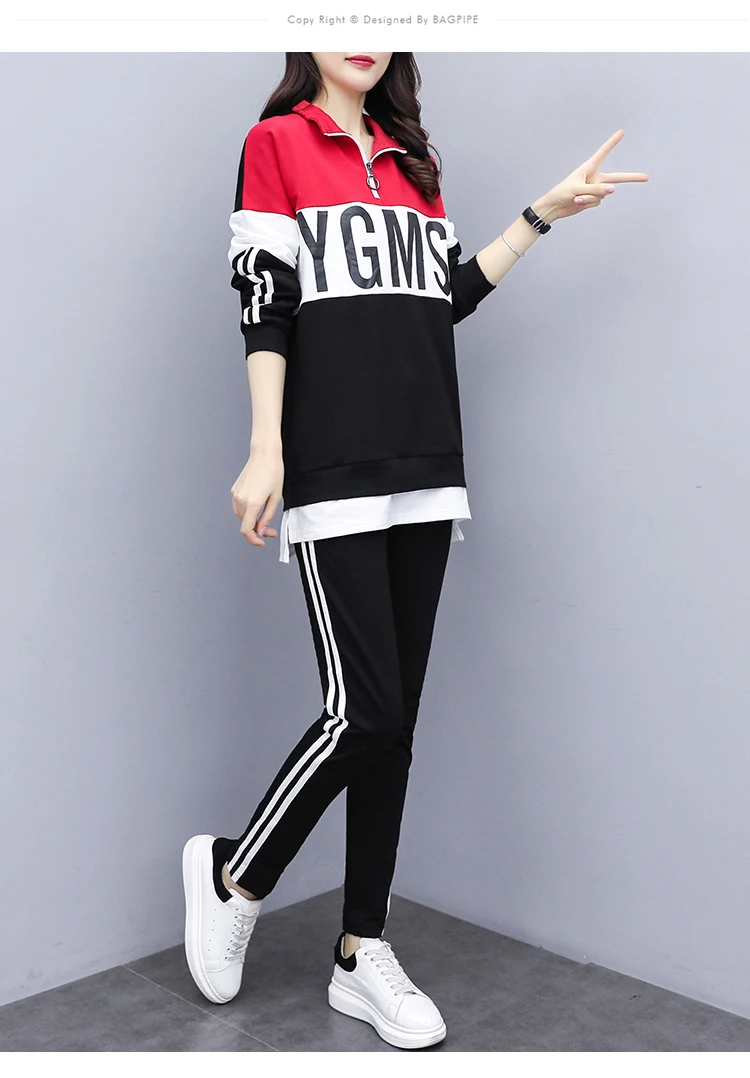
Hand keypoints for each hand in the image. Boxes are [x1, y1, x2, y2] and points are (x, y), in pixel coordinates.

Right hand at [230, 446, 283, 547]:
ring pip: (241, 517)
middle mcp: (241, 499)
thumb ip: (267, 517)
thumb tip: (261, 530)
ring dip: (251, 521)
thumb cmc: (273, 471)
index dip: (253, 540)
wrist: (264, 454)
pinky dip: (247, 512)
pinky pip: (239, 508)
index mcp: (252, 502)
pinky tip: (256, 507)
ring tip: (264, 517)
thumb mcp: (276, 497)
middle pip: (245, 524)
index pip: (246, 530)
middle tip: (269, 529)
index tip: (261, 542)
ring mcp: (236, 494)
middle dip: (257, 530)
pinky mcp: (234, 490)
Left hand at [533, 129, 648, 221]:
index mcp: (589, 168)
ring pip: (602, 195)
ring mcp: (595, 189)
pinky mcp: (593, 199)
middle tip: (646, 177)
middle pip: (617, 178)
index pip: (603, 152)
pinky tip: (578, 202)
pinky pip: (596, 202)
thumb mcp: (578, 189)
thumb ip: (596, 190)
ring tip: (577, 197)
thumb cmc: (562, 193)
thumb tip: (613, 191)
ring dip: (589, 197)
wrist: (554, 207)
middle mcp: (595, 177)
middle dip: (632, 178)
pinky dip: (587, 204)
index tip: (621, 132)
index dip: (613, 142)